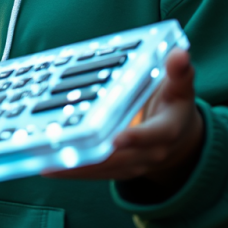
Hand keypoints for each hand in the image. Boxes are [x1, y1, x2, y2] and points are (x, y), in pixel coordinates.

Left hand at [44, 48, 203, 189]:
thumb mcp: (181, 88)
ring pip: (103, 171)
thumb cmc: (176, 107)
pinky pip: (95, 174)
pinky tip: (48, 167)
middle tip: (64, 154)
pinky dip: (73, 172)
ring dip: (75, 169)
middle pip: (120, 159)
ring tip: (46, 164)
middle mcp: (150, 154)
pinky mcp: (119, 171)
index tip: (117, 139)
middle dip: (93, 159)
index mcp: (166, 131)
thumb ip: (179, 72)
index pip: (152, 136)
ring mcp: (134, 166)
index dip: (136, 138)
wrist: (181, 141)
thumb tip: (180, 53)